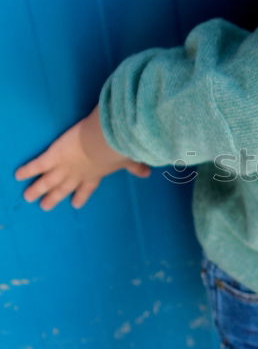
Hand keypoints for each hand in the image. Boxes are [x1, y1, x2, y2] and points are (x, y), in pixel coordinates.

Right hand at [14, 108, 150, 210]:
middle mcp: (77, 175)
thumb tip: (147, 172)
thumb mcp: (129, 158)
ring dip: (37, 189)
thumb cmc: (118, 149)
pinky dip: (28, 170)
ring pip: (47, 181)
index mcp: (94, 175)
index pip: (87, 188)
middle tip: (45, 206)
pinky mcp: (53, 156)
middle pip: (63, 189)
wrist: (104, 142)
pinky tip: (18, 175)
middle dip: (54, 198)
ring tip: (28, 197)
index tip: (76, 203)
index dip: (81, 195)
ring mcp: (64, 167)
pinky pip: (37, 165)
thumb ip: (135, 166)